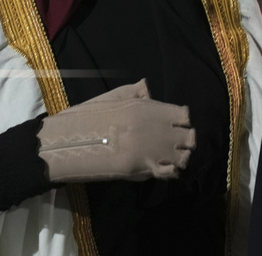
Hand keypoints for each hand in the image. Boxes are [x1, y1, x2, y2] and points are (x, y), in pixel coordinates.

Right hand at [38, 79, 194, 182]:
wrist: (74, 142)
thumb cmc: (89, 116)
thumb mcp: (111, 98)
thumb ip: (133, 93)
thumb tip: (146, 88)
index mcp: (149, 109)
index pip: (182, 115)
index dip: (180, 119)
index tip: (175, 123)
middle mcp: (156, 129)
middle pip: (187, 137)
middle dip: (184, 139)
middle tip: (175, 142)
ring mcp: (153, 151)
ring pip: (182, 156)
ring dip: (179, 156)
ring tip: (170, 157)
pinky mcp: (145, 169)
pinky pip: (169, 172)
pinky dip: (169, 171)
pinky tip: (162, 168)